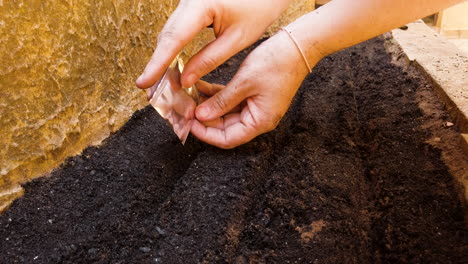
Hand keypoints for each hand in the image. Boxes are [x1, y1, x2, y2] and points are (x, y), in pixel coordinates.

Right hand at [136, 0, 291, 89]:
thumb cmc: (259, 8)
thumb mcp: (237, 39)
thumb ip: (209, 60)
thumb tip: (184, 80)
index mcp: (202, 5)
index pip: (174, 38)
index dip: (157, 63)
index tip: (144, 82)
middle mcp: (189, 0)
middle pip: (167, 35)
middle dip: (157, 65)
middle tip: (148, 90)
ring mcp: (188, 1)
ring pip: (169, 33)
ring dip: (163, 58)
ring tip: (157, 85)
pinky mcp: (191, 6)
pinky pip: (177, 29)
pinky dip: (172, 49)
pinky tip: (169, 67)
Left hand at [191, 31, 320, 148]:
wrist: (297, 46)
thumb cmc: (277, 64)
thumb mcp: (243, 83)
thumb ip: (221, 102)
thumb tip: (201, 116)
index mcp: (259, 121)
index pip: (228, 139)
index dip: (206, 134)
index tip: (190, 123)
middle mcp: (258, 118)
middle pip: (225, 128)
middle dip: (205, 118)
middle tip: (186, 107)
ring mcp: (256, 107)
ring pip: (226, 114)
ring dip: (209, 106)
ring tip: (191, 96)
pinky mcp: (253, 96)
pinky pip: (231, 101)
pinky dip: (217, 96)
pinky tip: (202, 87)